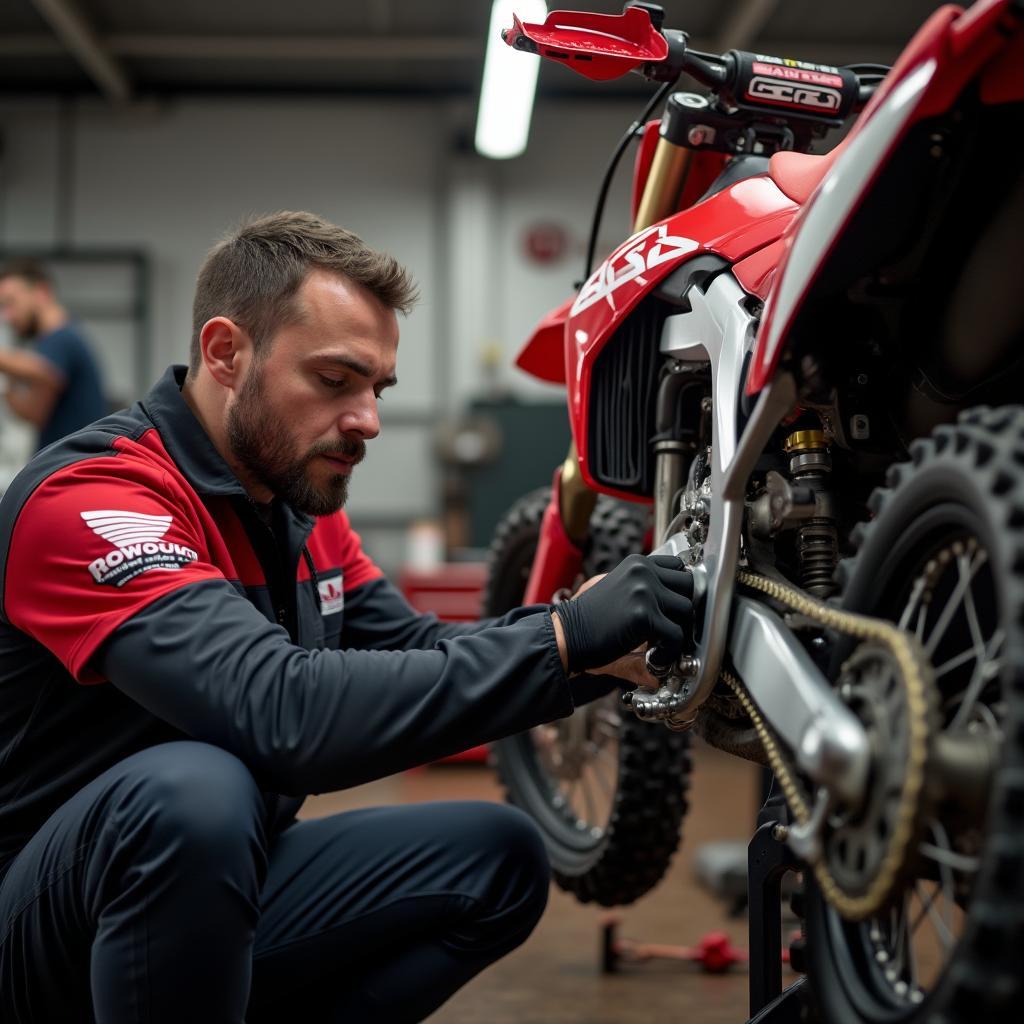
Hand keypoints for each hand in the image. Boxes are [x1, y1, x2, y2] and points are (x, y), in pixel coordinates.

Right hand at [551, 554, 692, 674]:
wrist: (563, 636)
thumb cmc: (587, 622)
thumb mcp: (620, 601)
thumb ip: (648, 602)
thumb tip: (673, 622)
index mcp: (636, 564)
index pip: (678, 568)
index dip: (678, 592)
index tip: (671, 611)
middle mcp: (642, 571)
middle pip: (688, 586)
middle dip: (681, 611)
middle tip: (668, 630)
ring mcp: (644, 591)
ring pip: (686, 611)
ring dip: (677, 632)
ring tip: (659, 646)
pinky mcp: (643, 615)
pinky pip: (676, 636)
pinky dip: (670, 653)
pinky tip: (654, 659)